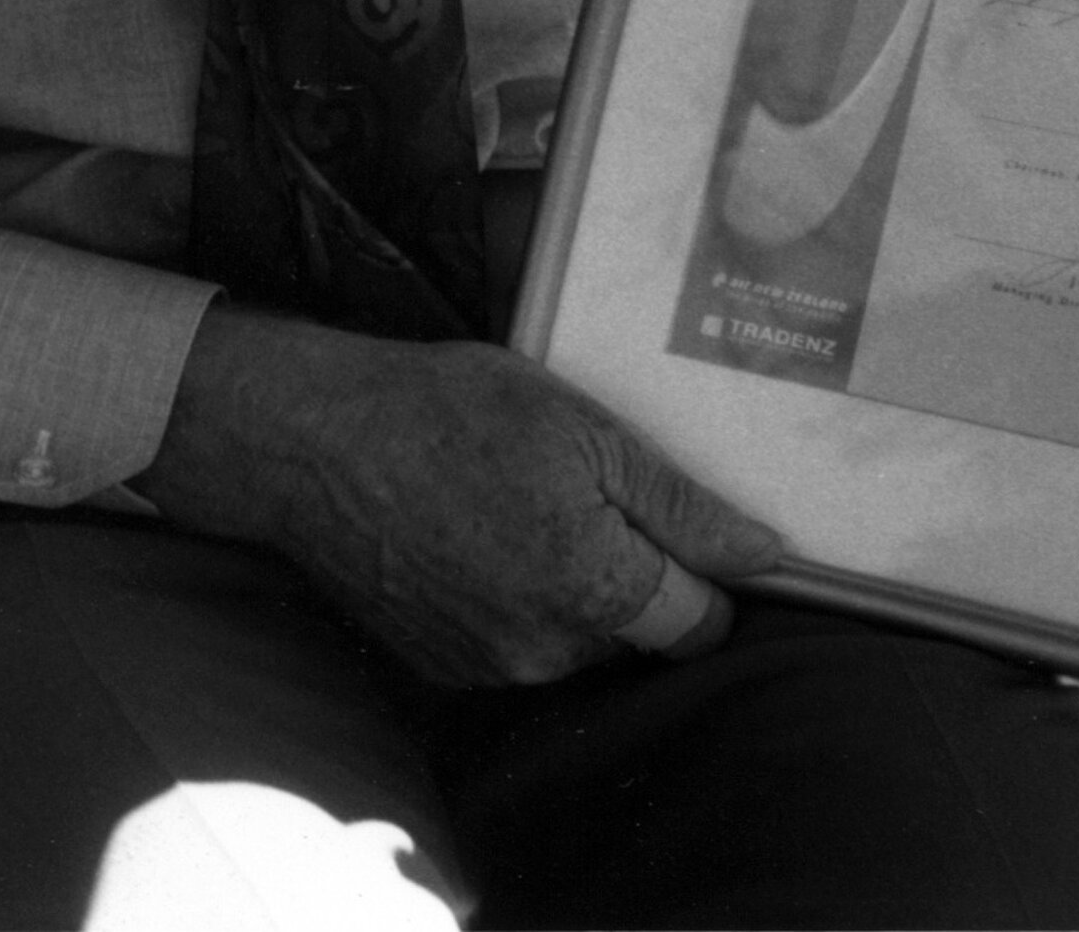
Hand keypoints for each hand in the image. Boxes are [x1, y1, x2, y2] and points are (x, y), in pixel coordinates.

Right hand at [136, 303, 786, 688]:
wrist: (312, 442)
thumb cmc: (451, 413)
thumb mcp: (584, 429)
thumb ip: (681, 507)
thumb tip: (766, 557)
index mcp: (596, 589)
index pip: (702, 624)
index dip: (707, 572)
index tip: (685, 524)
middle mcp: (548, 651)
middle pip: (638, 633)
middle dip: (631, 571)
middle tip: (585, 487)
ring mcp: (490, 666)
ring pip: (573, 638)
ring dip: (567, 584)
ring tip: (519, 501)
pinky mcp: (443, 665)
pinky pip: (512, 641)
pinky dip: (509, 597)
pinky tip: (474, 531)